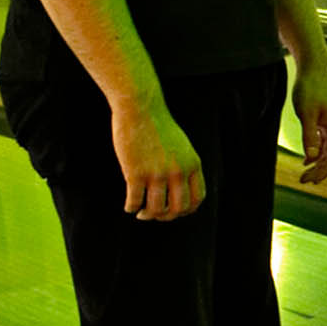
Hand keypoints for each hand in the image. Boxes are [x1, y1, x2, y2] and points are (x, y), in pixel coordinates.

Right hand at [110, 96, 203, 220]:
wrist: (141, 108)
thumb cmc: (158, 126)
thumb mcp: (181, 146)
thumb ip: (184, 166)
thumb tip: (179, 190)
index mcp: (192, 165)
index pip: (197, 199)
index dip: (186, 211)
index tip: (174, 211)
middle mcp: (178, 171)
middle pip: (178, 209)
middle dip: (166, 216)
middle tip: (155, 214)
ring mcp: (157, 173)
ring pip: (156, 209)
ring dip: (147, 215)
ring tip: (141, 212)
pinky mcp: (136, 173)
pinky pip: (135, 201)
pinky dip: (131, 208)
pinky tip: (129, 206)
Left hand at [289, 59, 326, 185]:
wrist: (314, 70)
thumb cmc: (309, 90)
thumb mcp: (306, 113)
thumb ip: (309, 136)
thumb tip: (312, 157)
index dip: (323, 171)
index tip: (309, 181)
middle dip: (320, 170)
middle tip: (303, 180)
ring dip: (319, 163)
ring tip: (305, 174)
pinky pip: (326, 142)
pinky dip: (318, 153)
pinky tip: (308, 159)